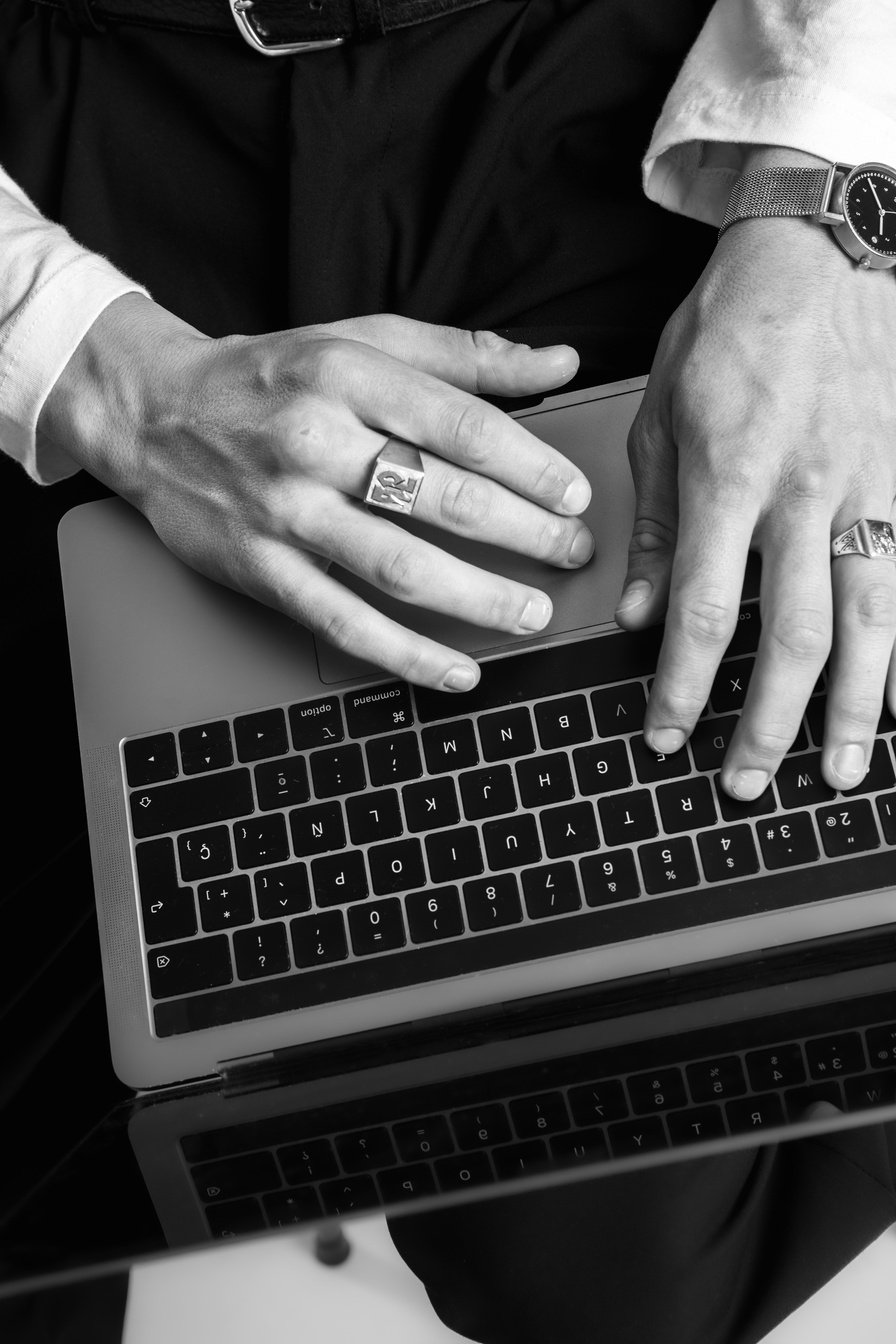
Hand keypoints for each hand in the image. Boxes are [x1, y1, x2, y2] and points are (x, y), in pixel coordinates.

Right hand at [38, 299, 593, 690]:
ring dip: (478, 598)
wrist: (155, 413)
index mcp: (348, 375)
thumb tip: (560, 361)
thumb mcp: (363, 340)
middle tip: (572, 552)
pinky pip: (344, 622)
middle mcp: (316, 440)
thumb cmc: (272, 376)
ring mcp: (286, 511)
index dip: (531, 466)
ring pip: (399, 566)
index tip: (574, 494)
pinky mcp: (263, 568)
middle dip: (523, 532)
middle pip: (440, 496)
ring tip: (531, 613)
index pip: (461, 425)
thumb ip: (465, 355)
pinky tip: (458, 670)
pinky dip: (407, 655)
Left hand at [616, 200, 895, 797]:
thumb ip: (655, 525)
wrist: (821, 250)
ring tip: (838, 771)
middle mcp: (807, 494)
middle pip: (794, 637)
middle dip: (769, 725)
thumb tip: (641, 616)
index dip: (683, 688)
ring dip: (855, 709)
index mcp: (731, 478)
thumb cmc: (731, 328)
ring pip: (872, 622)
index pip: (703, 612)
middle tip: (744, 782)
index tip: (666, 734)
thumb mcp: (661, 417)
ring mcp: (872, 489)